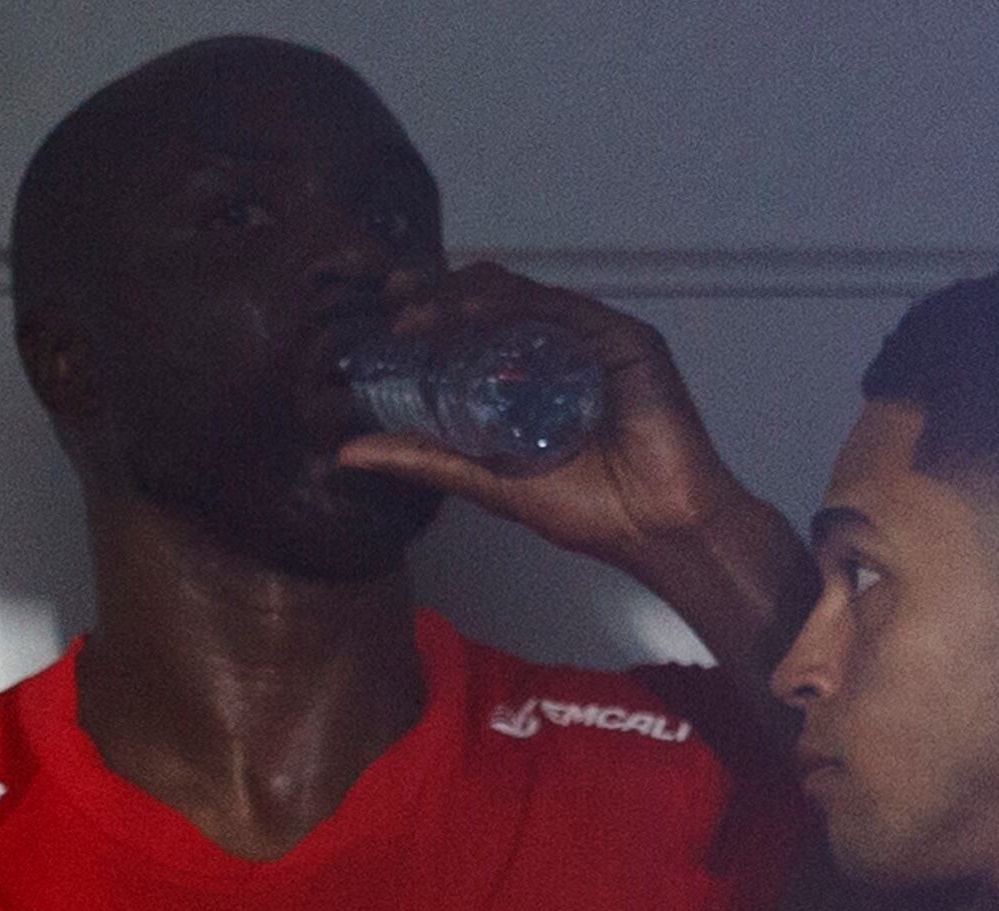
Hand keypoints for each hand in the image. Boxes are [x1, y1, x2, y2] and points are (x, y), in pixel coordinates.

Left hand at [336, 263, 738, 570]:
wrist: (653, 526)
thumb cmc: (585, 508)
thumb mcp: (484, 480)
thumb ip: (423, 458)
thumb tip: (346, 452)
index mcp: (529, 377)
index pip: (474, 330)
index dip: (431, 314)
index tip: (386, 316)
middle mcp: (559, 349)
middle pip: (494, 304)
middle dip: (439, 295)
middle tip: (394, 301)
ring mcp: (591, 339)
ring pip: (522, 298)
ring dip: (464, 298)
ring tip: (417, 314)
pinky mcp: (623, 338)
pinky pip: (562, 309)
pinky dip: (516, 303)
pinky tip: (473, 309)